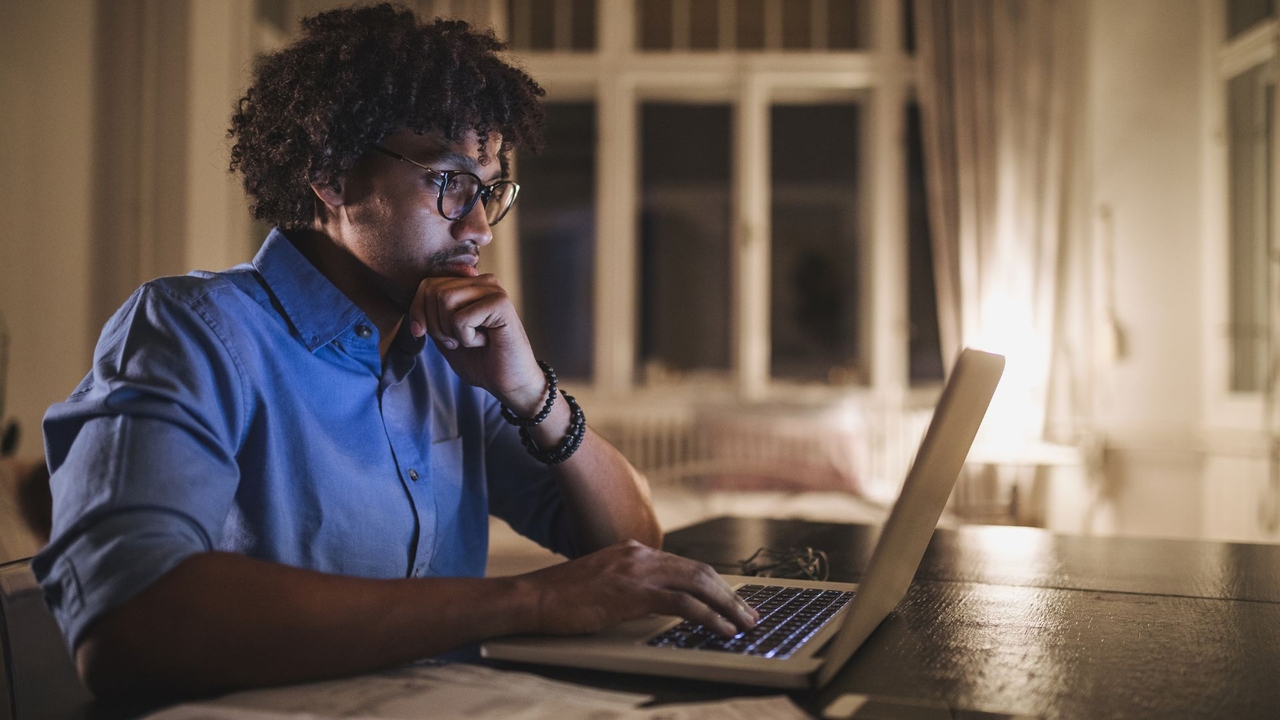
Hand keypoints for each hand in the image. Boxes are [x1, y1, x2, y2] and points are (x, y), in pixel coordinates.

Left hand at [408, 274, 544, 408]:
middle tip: (456, 342)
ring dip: (450, 331)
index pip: (427, 284)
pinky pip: (461, 318)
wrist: (509, 383)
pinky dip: (466, 338)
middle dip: (435, 324)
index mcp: (470, 285)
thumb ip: (430, 315)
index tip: (421, 333)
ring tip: (470, 341)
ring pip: (444, 299)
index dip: (417, 311)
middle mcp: (483, 282)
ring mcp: (494, 290)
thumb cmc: (480, 361)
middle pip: (433, 290)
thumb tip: (414, 300)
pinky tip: (485, 342)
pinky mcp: (501, 304)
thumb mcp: (444, 335)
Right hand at [517, 540, 758, 636]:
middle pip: (699, 570)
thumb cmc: (561, 598)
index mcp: (634, 550)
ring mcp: (637, 571)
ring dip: (727, 605)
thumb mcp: (602, 583)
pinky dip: (708, 616)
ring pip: (698, 583)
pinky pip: (682, 603)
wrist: (534, 598)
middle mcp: (640, 554)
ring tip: (745, 624)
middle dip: (729, 594)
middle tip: (750, 614)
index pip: (685, 564)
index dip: (714, 583)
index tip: (731, 600)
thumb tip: (657, 604)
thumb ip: (630, 586)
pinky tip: (722, 630)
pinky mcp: (633, 593)